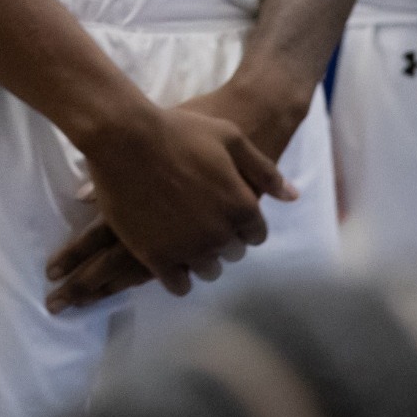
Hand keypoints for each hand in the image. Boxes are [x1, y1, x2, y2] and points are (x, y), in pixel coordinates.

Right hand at [46, 81, 306, 311]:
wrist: (124, 137)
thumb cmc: (180, 132)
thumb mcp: (231, 139)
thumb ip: (265, 171)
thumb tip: (293, 196)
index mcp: (243, 207)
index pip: (256, 235)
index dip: (244, 225)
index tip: (226, 215)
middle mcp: (221, 234)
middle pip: (233, 253)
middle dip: (224, 240)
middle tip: (202, 224)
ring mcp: (188, 248)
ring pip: (208, 270)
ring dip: (202, 259)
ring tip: (186, 241)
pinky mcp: (156, 257)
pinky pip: (177, 285)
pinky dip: (178, 278)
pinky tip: (170, 262)